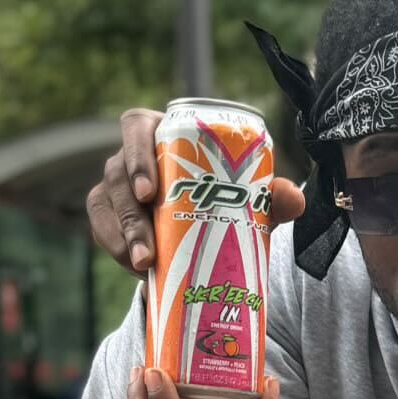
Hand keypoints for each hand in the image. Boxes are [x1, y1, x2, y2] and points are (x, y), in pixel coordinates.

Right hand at [87, 106, 304, 277]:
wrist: (206, 225)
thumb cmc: (224, 196)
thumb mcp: (246, 197)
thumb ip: (269, 195)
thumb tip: (295, 199)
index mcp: (160, 134)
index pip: (135, 127)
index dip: (137, 156)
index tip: (150, 192)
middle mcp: (131, 156)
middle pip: (117, 175)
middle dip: (130, 215)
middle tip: (149, 249)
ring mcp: (115, 186)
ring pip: (106, 205)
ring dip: (122, 238)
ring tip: (144, 266)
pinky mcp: (108, 216)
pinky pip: (102, 231)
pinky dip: (117, 250)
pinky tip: (137, 271)